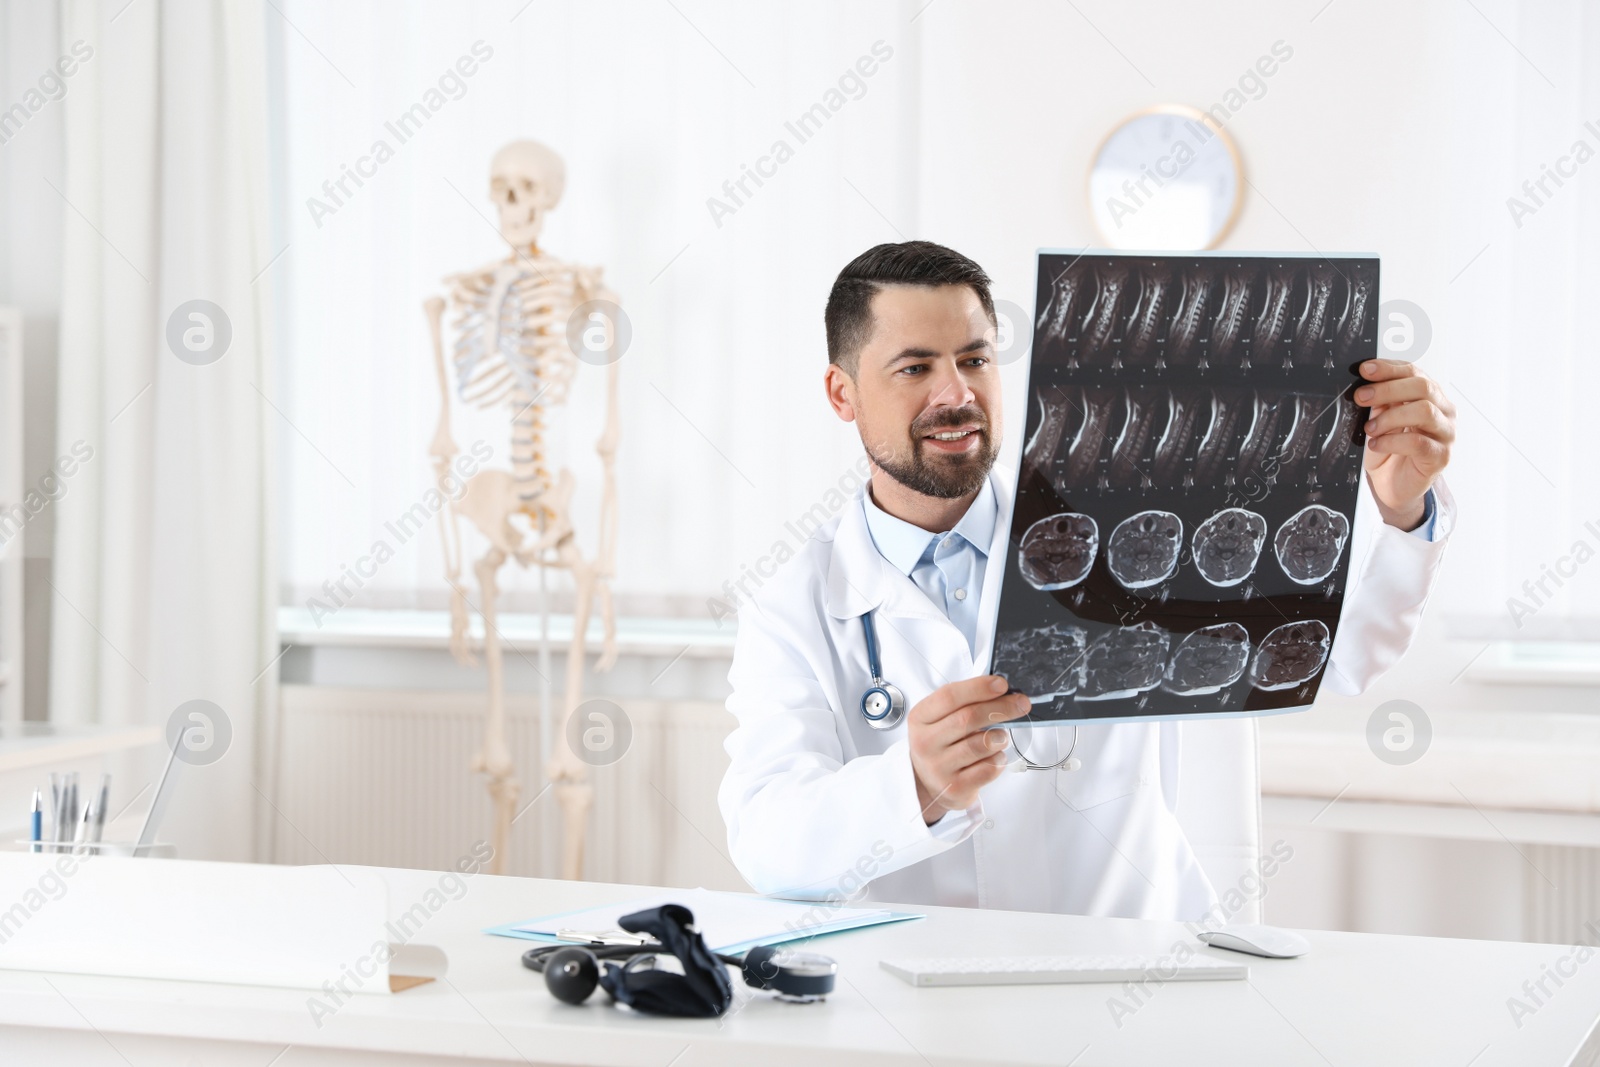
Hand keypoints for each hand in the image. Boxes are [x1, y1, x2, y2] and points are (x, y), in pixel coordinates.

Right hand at [908, 675, 1031, 824]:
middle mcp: (925, 742)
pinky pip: (989, 769)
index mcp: (920, 718)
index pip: (949, 697)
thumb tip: (1000, 690)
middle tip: (1021, 704)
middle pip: (968, 718)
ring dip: (1000, 737)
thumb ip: (964, 702)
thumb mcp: (940, 718)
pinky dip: (999, 759)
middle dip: (1000, 708)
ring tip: (1001, 736)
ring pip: (981, 744)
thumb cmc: (940, 743)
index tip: (1001, 684)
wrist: (928, 782)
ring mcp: (938, 767)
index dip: (978, 688)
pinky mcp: (955, 788)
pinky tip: (993, 756)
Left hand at [1355, 359, 1454, 529]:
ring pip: (1425, 411)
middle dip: (1388, 389)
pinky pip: (1418, 442)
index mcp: (1431, 396)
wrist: (1393, 485)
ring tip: (1370, 427)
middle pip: (1423, 387)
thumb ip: (1379, 402)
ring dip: (1391, 417)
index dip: (1389, 368)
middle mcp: (1444, 412)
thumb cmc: (1389, 450)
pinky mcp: (1441, 456)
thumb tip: (1365, 383)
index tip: (1365, 369)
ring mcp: (1446, 434)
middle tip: (1361, 397)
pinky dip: (1392, 441)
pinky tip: (1376, 444)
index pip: (1414, 372)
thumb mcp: (1380, 420)